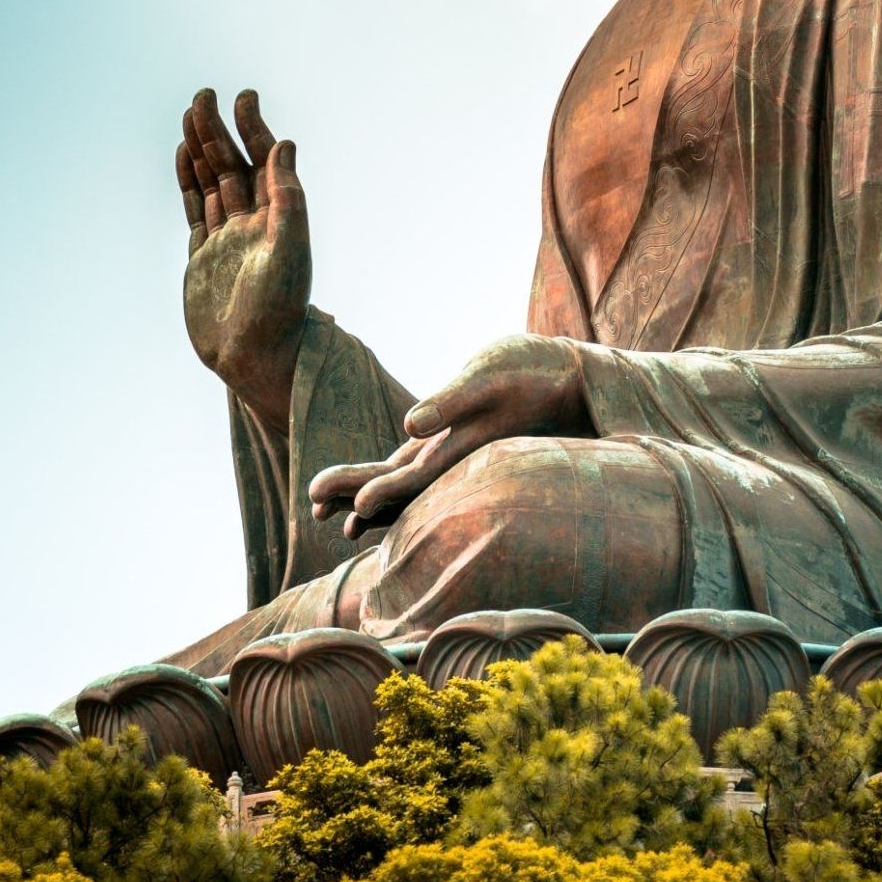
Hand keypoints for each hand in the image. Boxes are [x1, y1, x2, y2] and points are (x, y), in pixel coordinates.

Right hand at [177, 88, 309, 434]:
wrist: (256, 357)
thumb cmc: (280, 307)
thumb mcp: (289, 246)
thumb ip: (287, 195)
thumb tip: (284, 144)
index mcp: (277, 216)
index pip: (262, 161)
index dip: (252, 128)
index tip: (243, 97)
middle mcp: (252, 222)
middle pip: (231, 165)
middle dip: (217, 130)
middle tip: (204, 95)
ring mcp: (225, 237)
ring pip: (210, 182)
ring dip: (201, 148)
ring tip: (190, 114)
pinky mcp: (202, 256)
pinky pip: (194, 209)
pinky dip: (187, 181)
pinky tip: (182, 156)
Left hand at [308, 333, 592, 538]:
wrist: (569, 376)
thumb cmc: (532, 372)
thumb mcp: (488, 380)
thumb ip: (450, 404)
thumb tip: (408, 425)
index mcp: (458, 452)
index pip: (408, 481)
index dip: (374, 493)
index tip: (344, 509)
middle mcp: (453, 460)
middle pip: (395, 484)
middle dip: (353, 493)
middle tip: (311, 501)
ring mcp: (453, 452)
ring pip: (400, 478)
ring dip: (363, 489)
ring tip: (321, 502)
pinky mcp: (455, 440)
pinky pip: (413, 465)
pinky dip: (387, 475)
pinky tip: (367, 485)